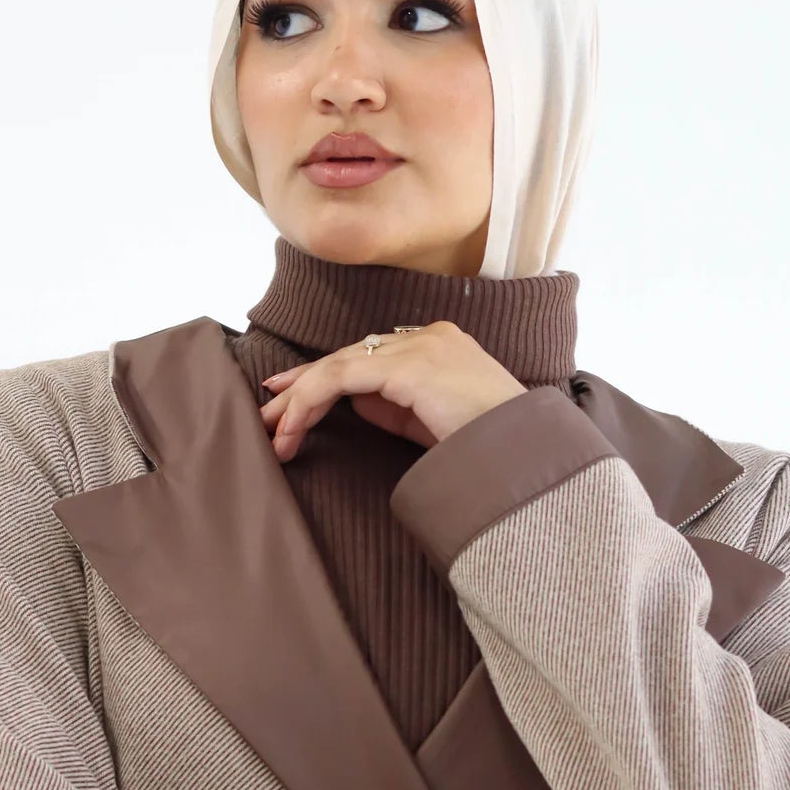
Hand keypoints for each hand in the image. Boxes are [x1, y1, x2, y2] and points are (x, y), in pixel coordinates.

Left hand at [258, 322, 526, 461]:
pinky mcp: (405, 367)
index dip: (326, 376)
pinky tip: (290, 428)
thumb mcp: (431, 422)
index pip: (368, 356)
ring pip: (337, 366)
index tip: (291, 397)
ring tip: (272, 430)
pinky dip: (308, 402)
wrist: (521, 453)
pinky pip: (339, 379)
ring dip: (298, 400)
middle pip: (348, 356)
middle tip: (268, 409)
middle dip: (302, 384)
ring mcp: (416, 347)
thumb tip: (355, 401)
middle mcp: (425, 337)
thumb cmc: (486, 445)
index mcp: (438, 344)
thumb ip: (395, 406)